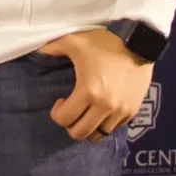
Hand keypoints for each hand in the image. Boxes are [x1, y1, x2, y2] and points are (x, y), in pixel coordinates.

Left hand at [37, 28, 153, 142]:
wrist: (138, 41)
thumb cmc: (103, 42)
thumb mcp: (73, 41)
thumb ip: (51, 48)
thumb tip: (37, 52)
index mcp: (88, 91)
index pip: (65, 119)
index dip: (57, 114)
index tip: (61, 100)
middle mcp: (106, 106)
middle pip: (81, 133)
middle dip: (71, 124)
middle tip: (72, 109)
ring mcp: (121, 110)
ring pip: (100, 135)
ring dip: (89, 126)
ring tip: (87, 112)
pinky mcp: (133, 110)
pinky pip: (116, 128)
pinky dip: (106, 124)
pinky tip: (102, 110)